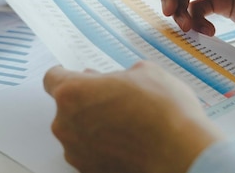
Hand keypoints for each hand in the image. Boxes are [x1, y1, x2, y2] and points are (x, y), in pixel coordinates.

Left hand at [43, 61, 224, 172]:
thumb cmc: (163, 112)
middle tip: (114, 98)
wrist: (182, 154)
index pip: (52, 78)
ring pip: (78, 131)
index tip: (70, 74)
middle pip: (67, 106)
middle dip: (86, 100)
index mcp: (73, 93)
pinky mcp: (90, 172)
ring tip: (127, 123)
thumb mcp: (145, 72)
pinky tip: (128, 142)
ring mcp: (77, 152)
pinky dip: (103, 147)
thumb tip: (120, 81)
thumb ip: (120, 75)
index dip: (64, 73)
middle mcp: (66, 124)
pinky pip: (90, 152)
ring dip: (94, 125)